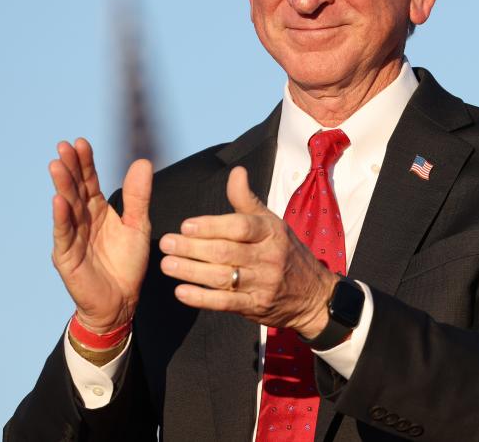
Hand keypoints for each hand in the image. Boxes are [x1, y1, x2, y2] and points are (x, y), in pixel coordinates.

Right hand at [50, 138, 151, 333]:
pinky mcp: (67, 256)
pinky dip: (61, 217)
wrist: (121, 301)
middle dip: (70, 168)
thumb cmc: (127, 263)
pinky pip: (64, 234)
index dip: (85, 163)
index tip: (81, 142)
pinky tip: (58, 200)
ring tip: (57, 165)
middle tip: (64, 146)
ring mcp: (72, 237)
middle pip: (75, 189)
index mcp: (98, 211)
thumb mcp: (138, 225)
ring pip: (66, 208)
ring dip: (61, 186)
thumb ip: (138, 196)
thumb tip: (143, 162)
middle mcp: (82, 220)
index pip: (89, 181)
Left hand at [158, 166, 337, 337]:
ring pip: (222, 277)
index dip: (212, 226)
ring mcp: (263, 284)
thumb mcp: (272, 222)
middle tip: (166, 243)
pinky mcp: (256, 307)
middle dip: (193, 248)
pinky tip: (181, 292)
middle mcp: (268, 257)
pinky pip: (225, 303)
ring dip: (191, 271)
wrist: (312, 295)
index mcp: (271, 232)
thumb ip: (247, 200)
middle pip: (226, 252)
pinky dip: (201, 298)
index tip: (186, 225)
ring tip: (167, 265)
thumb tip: (236, 171)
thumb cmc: (285, 252)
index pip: (241, 227)